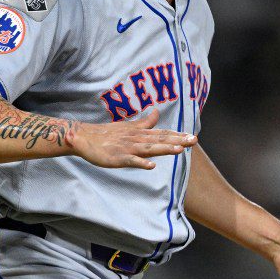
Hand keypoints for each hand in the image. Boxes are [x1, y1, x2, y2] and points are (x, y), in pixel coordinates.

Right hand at [67, 108, 196, 168]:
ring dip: (164, 148)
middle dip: (178, 140)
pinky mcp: (117, 158)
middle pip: (160, 139)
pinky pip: (131, 161)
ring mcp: (127, 148)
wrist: (85, 138)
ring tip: (179, 150)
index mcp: (140, 133)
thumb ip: (145, 122)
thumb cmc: (108, 134)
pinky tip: (151, 166)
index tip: (193, 136)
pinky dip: (140, 163)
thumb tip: (157, 112)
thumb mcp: (129, 127)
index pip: (162, 133)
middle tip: (194, 141)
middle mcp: (137, 139)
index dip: (178, 135)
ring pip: (149, 148)